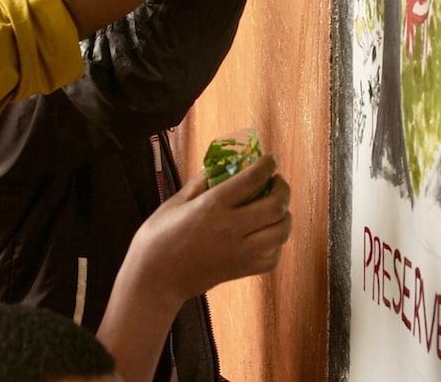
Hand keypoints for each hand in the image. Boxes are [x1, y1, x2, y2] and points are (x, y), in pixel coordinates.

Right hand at [127, 154, 291, 305]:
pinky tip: (267, 235)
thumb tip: (216, 166)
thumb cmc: (157, 239)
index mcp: (212, 206)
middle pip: (276, 206)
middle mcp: (231, 228)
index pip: (252, 179)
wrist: (154, 281)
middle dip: (283, 189)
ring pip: (281, 232)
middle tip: (278, 182)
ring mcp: (239, 252)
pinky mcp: (241, 270)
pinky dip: (276, 244)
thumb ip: (199, 184)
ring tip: (278, 208)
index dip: (267, 165)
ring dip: (285, 216)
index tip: (270, 160)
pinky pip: (273, 257)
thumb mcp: (174, 203)